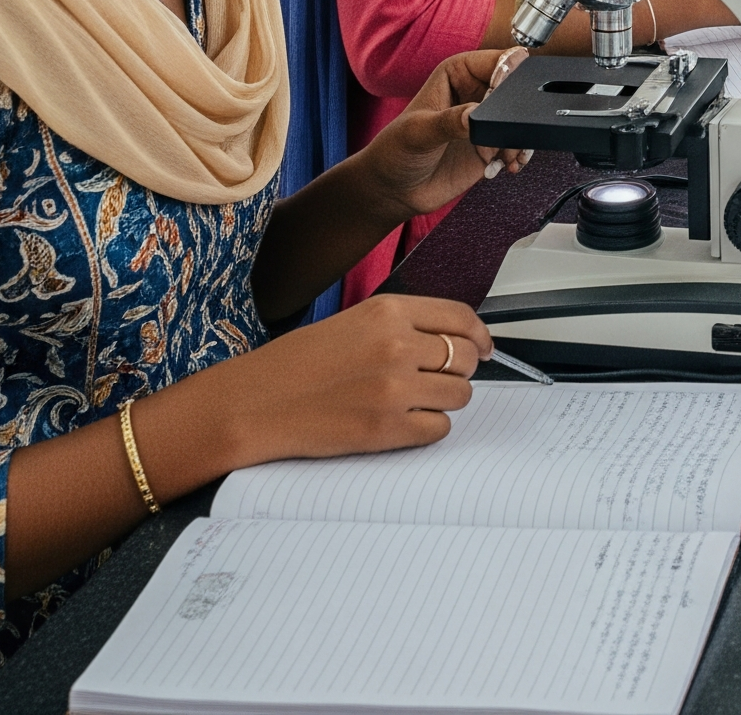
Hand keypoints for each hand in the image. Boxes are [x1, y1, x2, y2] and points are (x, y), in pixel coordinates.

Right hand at [225, 294, 495, 465]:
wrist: (255, 402)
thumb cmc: (297, 363)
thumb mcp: (355, 321)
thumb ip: (403, 325)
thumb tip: (453, 340)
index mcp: (389, 312)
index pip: (461, 318)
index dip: (479, 334)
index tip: (484, 346)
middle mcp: (397, 345)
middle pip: (466, 356)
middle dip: (462, 369)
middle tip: (444, 377)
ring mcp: (394, 388)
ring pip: (460, 394)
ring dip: (447, 399)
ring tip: (418, 400)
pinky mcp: (387, 429)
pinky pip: (439, 428)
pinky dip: (430, 427)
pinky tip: (407, 421)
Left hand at [357, 49, 532, 222]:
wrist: (395, 189)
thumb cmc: (395, 151)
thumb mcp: (418, 133)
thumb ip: (448, 122)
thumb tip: (476, 115)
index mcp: (457, 73)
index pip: (495, 61)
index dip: (507, 75)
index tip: (506, 98)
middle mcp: (475, 93)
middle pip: (515, 90)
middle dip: (519, 111)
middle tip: (507, 131)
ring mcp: (485, 120)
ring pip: (520, 119)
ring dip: (520, 138)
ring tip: (506, 155)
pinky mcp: (492, 145)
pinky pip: (518, 143)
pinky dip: (519, 154)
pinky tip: (506, 166)